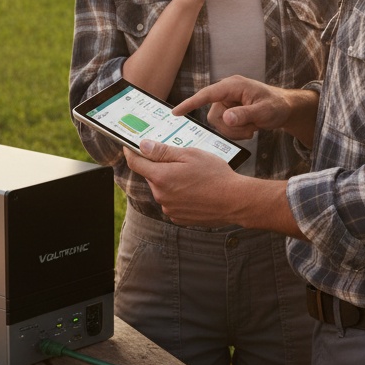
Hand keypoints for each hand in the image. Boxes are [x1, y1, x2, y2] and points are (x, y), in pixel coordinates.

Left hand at [124, 141, 241, 226]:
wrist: (234, 201)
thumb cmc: (215, 175)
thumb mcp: (190, 155)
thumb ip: (163, 151)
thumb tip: (142, 146)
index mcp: (161, 177)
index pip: (136, 163)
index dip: (131, 152)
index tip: (129, 146)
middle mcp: (161, 195)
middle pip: (152, 176)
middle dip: (161, 167)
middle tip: (181, 160)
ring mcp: (169, 209)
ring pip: (163, 189)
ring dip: (171, 181)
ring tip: (194, 177)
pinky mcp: (179, 218)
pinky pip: (172, 202)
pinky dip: (179, 195)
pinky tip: (196, 190)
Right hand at [174, 76, 297, 140]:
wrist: (284, 108)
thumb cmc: (276, 105)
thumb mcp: (264, 111)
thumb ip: (245, 114)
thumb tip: (225, 118)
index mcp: (233, 86)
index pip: (206, 94)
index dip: (190, 103)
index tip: (175, 112)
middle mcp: (227, 92)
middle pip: (214, 116)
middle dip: (231, 128)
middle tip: (250, 130)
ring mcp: (227, 102)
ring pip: (218, 124)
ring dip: (235, 131)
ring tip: (253, 127)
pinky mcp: (229, 111)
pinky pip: (224, 127)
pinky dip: (237, 132)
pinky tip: (250, 128)